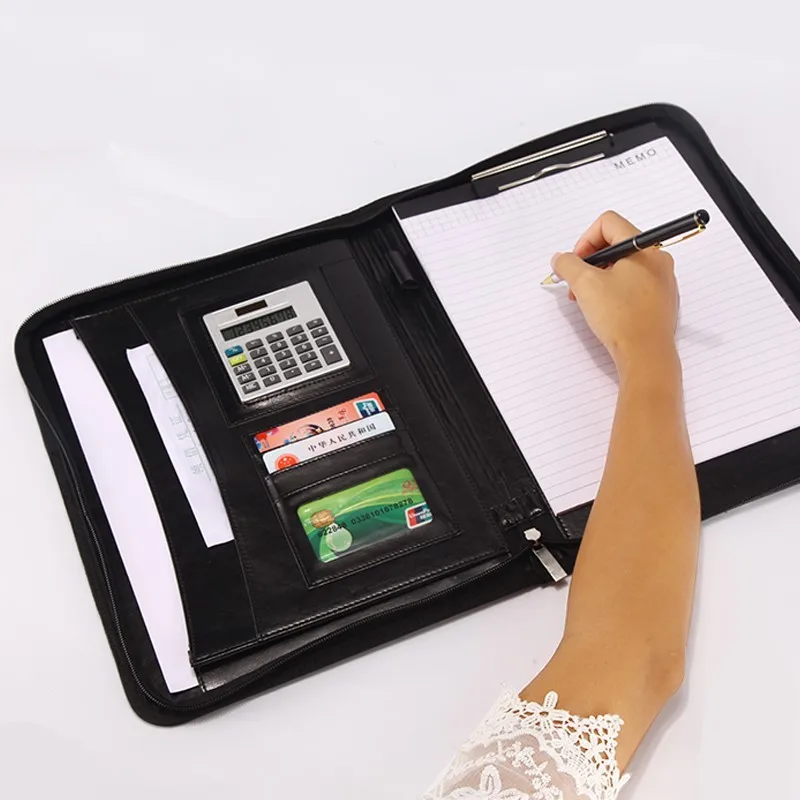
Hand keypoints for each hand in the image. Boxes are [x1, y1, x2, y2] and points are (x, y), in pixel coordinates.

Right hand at [551, 211, 678, 371]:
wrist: (646, 355)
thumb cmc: (622, 318)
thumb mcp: (584, 284)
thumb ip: (567, 264)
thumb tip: (561, 259)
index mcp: (644, 248)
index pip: (608, 223)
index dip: (585, 240)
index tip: (576, 263)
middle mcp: (657, 259)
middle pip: (616, 244)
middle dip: (590, 262)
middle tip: (577, 284)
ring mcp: (662, 281)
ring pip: (624, 266)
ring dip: (600, 277)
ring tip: (587, 300)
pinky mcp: (660, 301)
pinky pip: (633, 284)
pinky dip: (614, 291)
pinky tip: (604, 311)